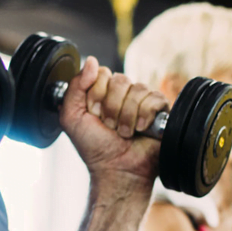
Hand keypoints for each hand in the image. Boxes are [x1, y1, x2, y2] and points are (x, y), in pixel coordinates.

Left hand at [59, 57, 167, 193]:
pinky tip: (140, 130)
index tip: (94, 114)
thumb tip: (92, 61)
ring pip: (137, 89)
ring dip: (126, 116)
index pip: (102, 73)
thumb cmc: (95, 147)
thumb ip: (75, 87)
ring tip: (124, 133)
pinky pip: (154, 98)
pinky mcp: (160, 109)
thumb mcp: (71, 116)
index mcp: (102, 91)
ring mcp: (142, 100)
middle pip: (119, 79)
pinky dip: (144, 117)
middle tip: (109, 126)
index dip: (96, 94)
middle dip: (111, 107)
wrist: (117, 169)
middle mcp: (123, 93)